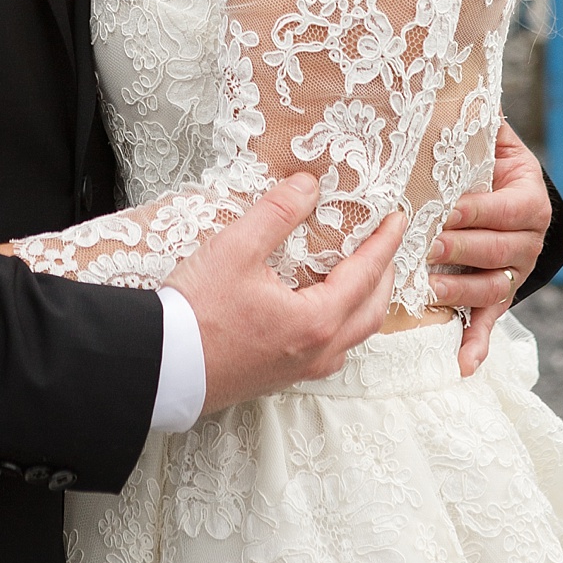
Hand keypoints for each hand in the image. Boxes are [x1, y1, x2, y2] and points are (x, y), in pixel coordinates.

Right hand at [165, 176, 404, 412]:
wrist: (164, 366)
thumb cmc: (198, 311)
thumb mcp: (236, 248)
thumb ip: (277, 212)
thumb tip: (309, 185)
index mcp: (316, 320)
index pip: (365, 275)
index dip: (384, 244)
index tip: (397, 220)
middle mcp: (317, 351)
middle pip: (371, 312)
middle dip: (385, 276)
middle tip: (387, 245)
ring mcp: (300, 370)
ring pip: (354, 337)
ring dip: (368, 304)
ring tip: (364, 276)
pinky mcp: (280, 377)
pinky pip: (332, 352)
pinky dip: (344, 326)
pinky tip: (327, 313)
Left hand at [428, 123, 550, 375]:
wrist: (512, 198)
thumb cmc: (487, 161)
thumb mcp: (491, 137)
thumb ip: (477, 117)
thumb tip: (454, 75)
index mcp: (529, 199)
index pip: (508, 209)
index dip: (477, 210)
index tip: (444, 208)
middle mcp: (529, 241)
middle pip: (498, 251)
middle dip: (459, 249)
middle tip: (424, 246)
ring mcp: (516, 272)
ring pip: (492, 288)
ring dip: (460, 290)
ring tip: (425, 285)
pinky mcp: (500, 297)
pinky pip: (491, 324)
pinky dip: (478, 344)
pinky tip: (463, 364)